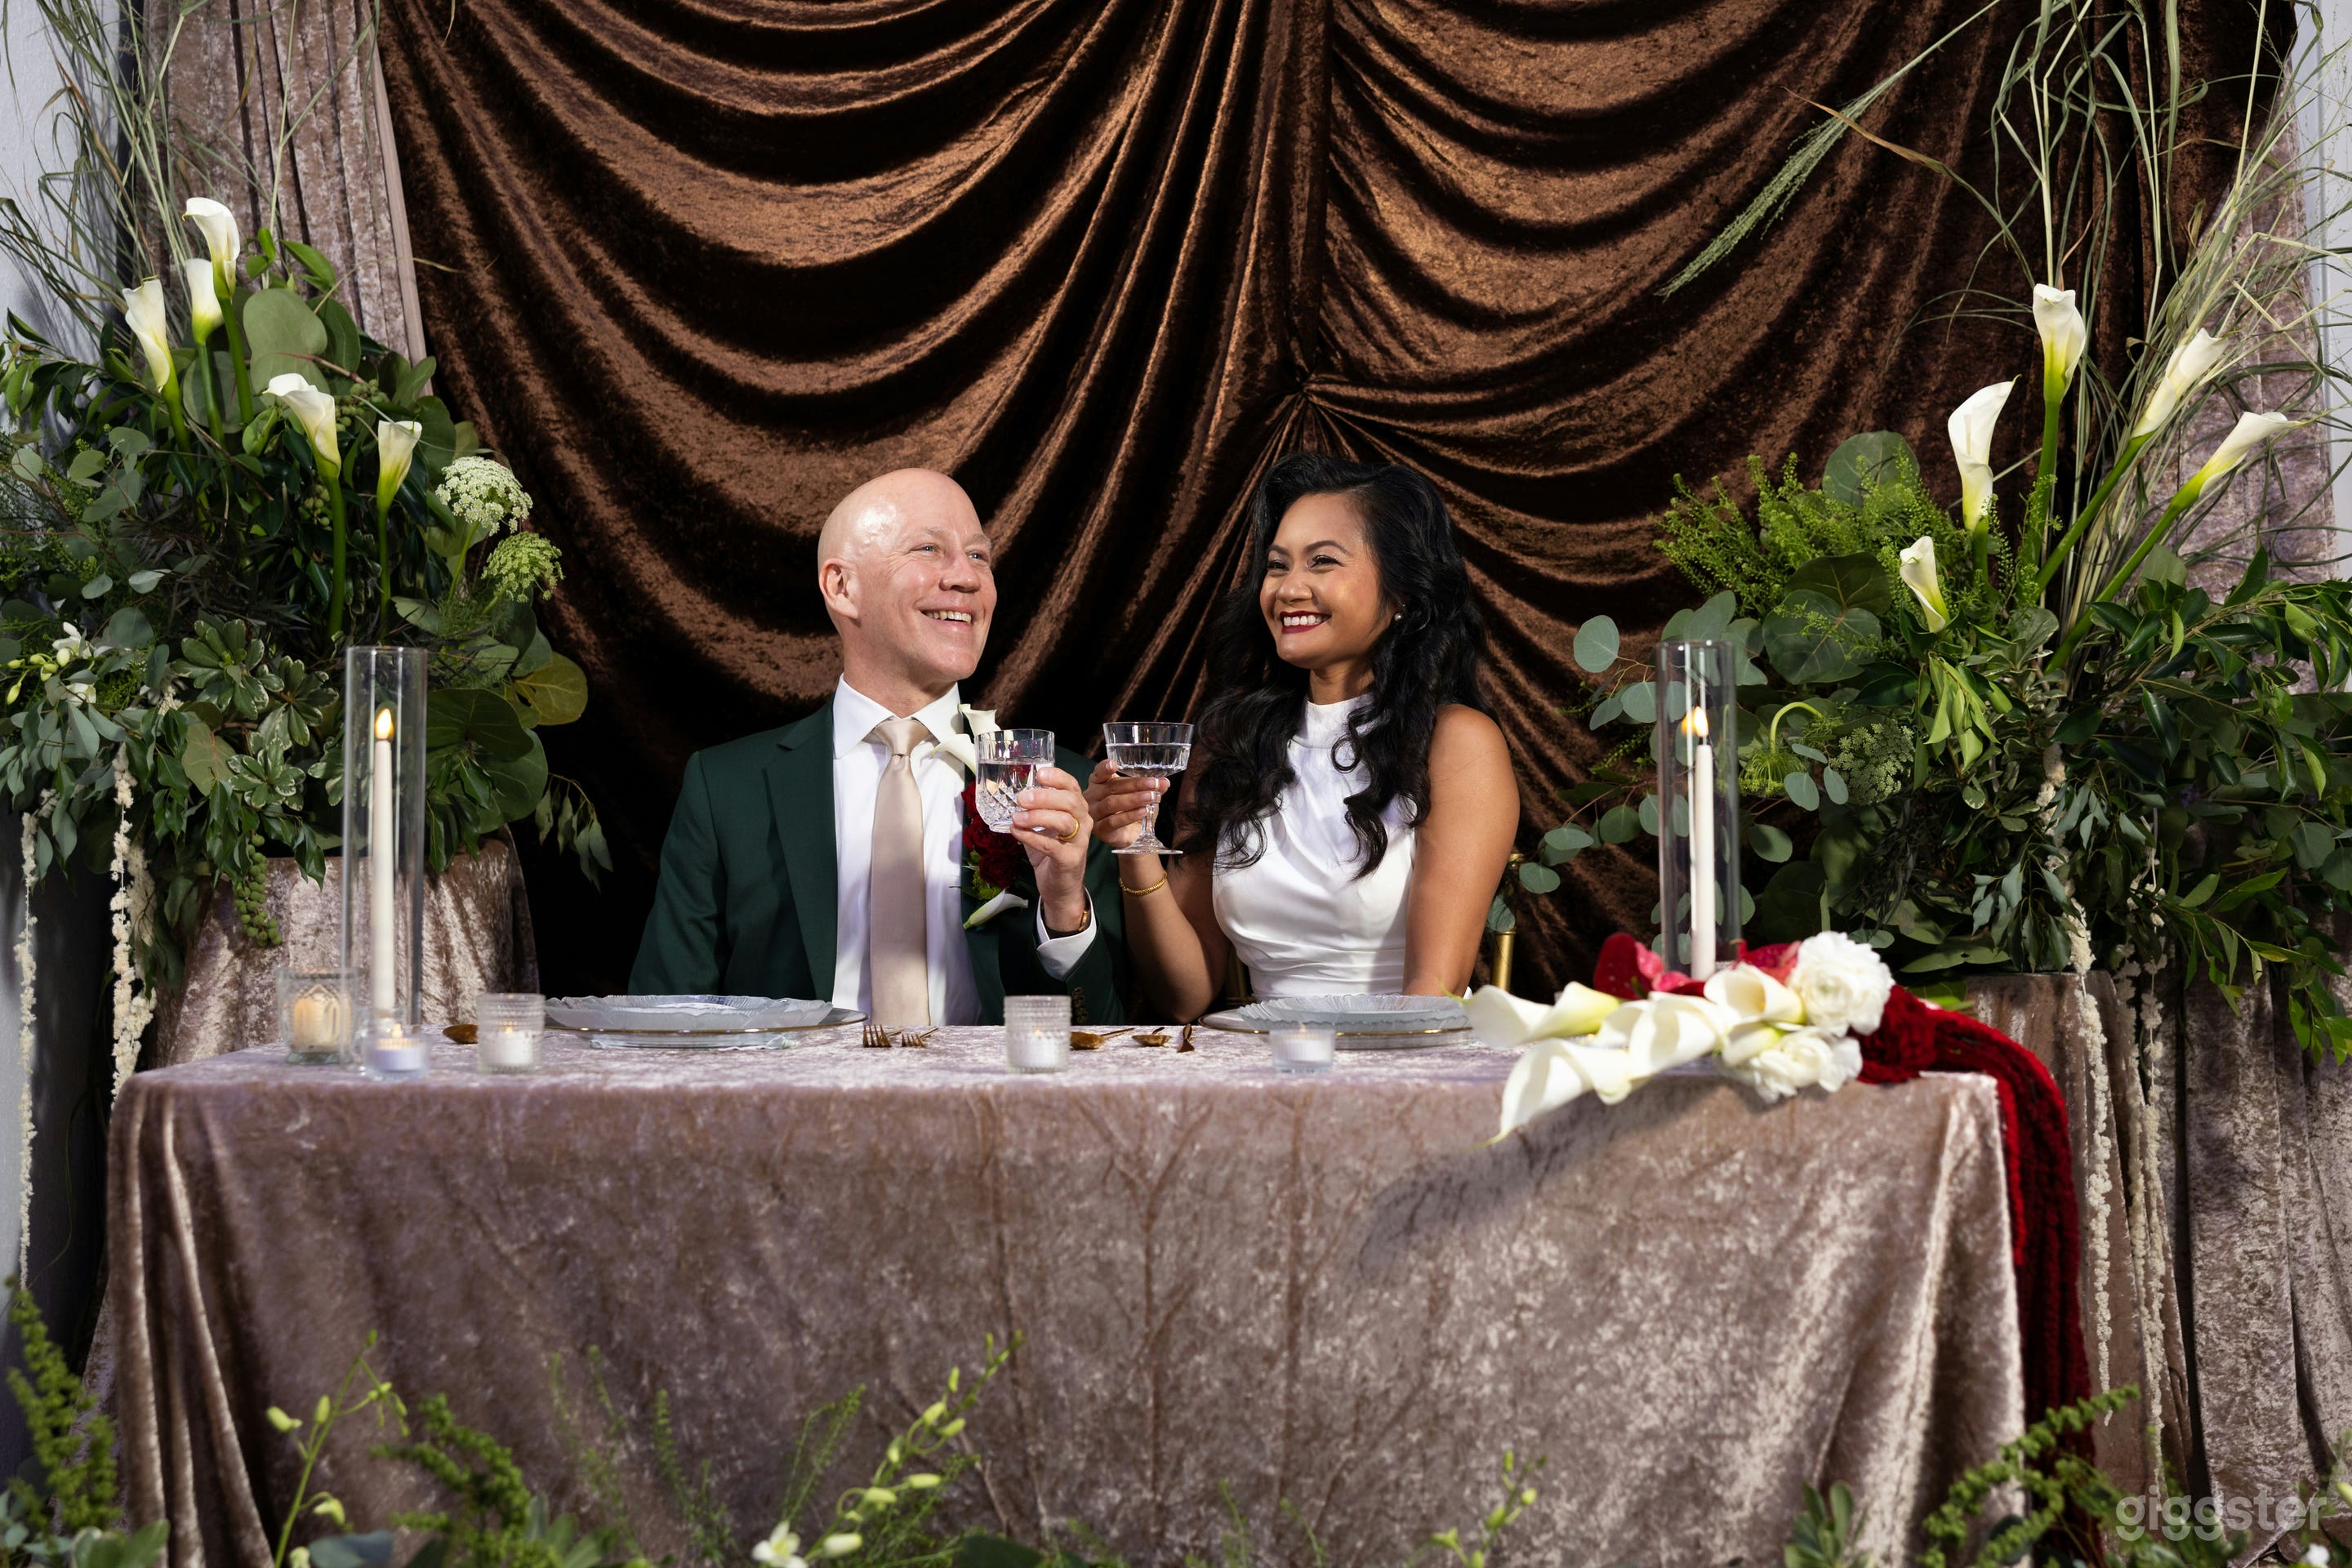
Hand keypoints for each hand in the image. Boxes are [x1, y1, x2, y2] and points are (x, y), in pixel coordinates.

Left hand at [1013, 764, 1091, 929]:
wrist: (1061, 888)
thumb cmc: (1051, 852)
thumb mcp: (1043, 827)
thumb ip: (1033, 810)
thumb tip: (1010, 794)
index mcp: (1077, 809)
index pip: (1072, 786)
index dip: (1057, 777)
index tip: (1039, 773)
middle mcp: (1083, 822)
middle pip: (1070, 801)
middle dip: (1044, 796)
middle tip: (1021, 798)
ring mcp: (1079, 841)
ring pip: (1063, 821)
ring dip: (1037, 816)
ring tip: (1017, 818)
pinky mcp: (1070, 859)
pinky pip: (1051, 845)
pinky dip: (1031, 837)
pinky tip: (1016, 832)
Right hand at [1085, 758, 1167, 851]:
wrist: (1131, 835)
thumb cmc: (1132, 809)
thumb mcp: (1142, 794)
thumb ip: (1151, 787)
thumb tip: (1164, 782)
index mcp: (1100, 782)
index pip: (1099, 773)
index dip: (1105, 768)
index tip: (1113, 764)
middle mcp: (1093, 796)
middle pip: (1112, 787)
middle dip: (1135, 784)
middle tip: (1153, 783)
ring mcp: (1095, 813)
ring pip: (1111, 803)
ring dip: (1133, 799)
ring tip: (1150, 797)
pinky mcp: (1100, 829)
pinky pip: (1112, 821)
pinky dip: (1129, 816)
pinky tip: (1142, 811)